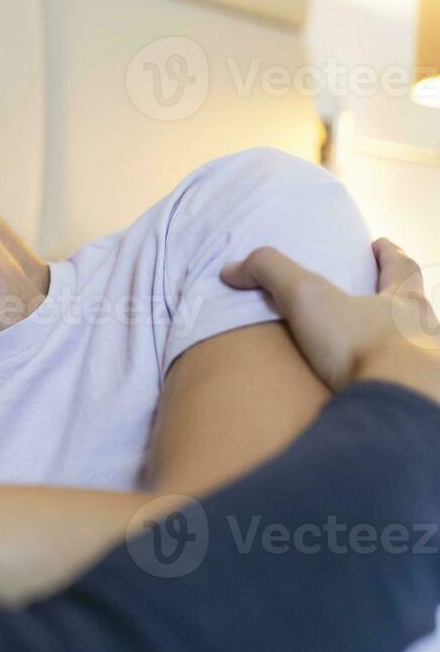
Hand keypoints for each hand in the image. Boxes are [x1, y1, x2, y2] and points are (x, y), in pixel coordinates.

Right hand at [221, 238, 439, 404]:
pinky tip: (371, 387)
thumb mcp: (308, 299)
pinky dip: (389, 379)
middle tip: (375, 297)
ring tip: (369, 346)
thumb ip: (271, 274)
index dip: (390, 255)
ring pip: (415, 345)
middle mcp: (424, 331)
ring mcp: (428, 366)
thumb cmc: (360, 344)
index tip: (381, 246)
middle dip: (397, 300)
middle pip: (415, 307)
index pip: (403, 268)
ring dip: (395, 341)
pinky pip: (404, 382)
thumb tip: (231, 268)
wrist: (397, 405)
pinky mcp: (419, 398)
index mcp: (405, 302)